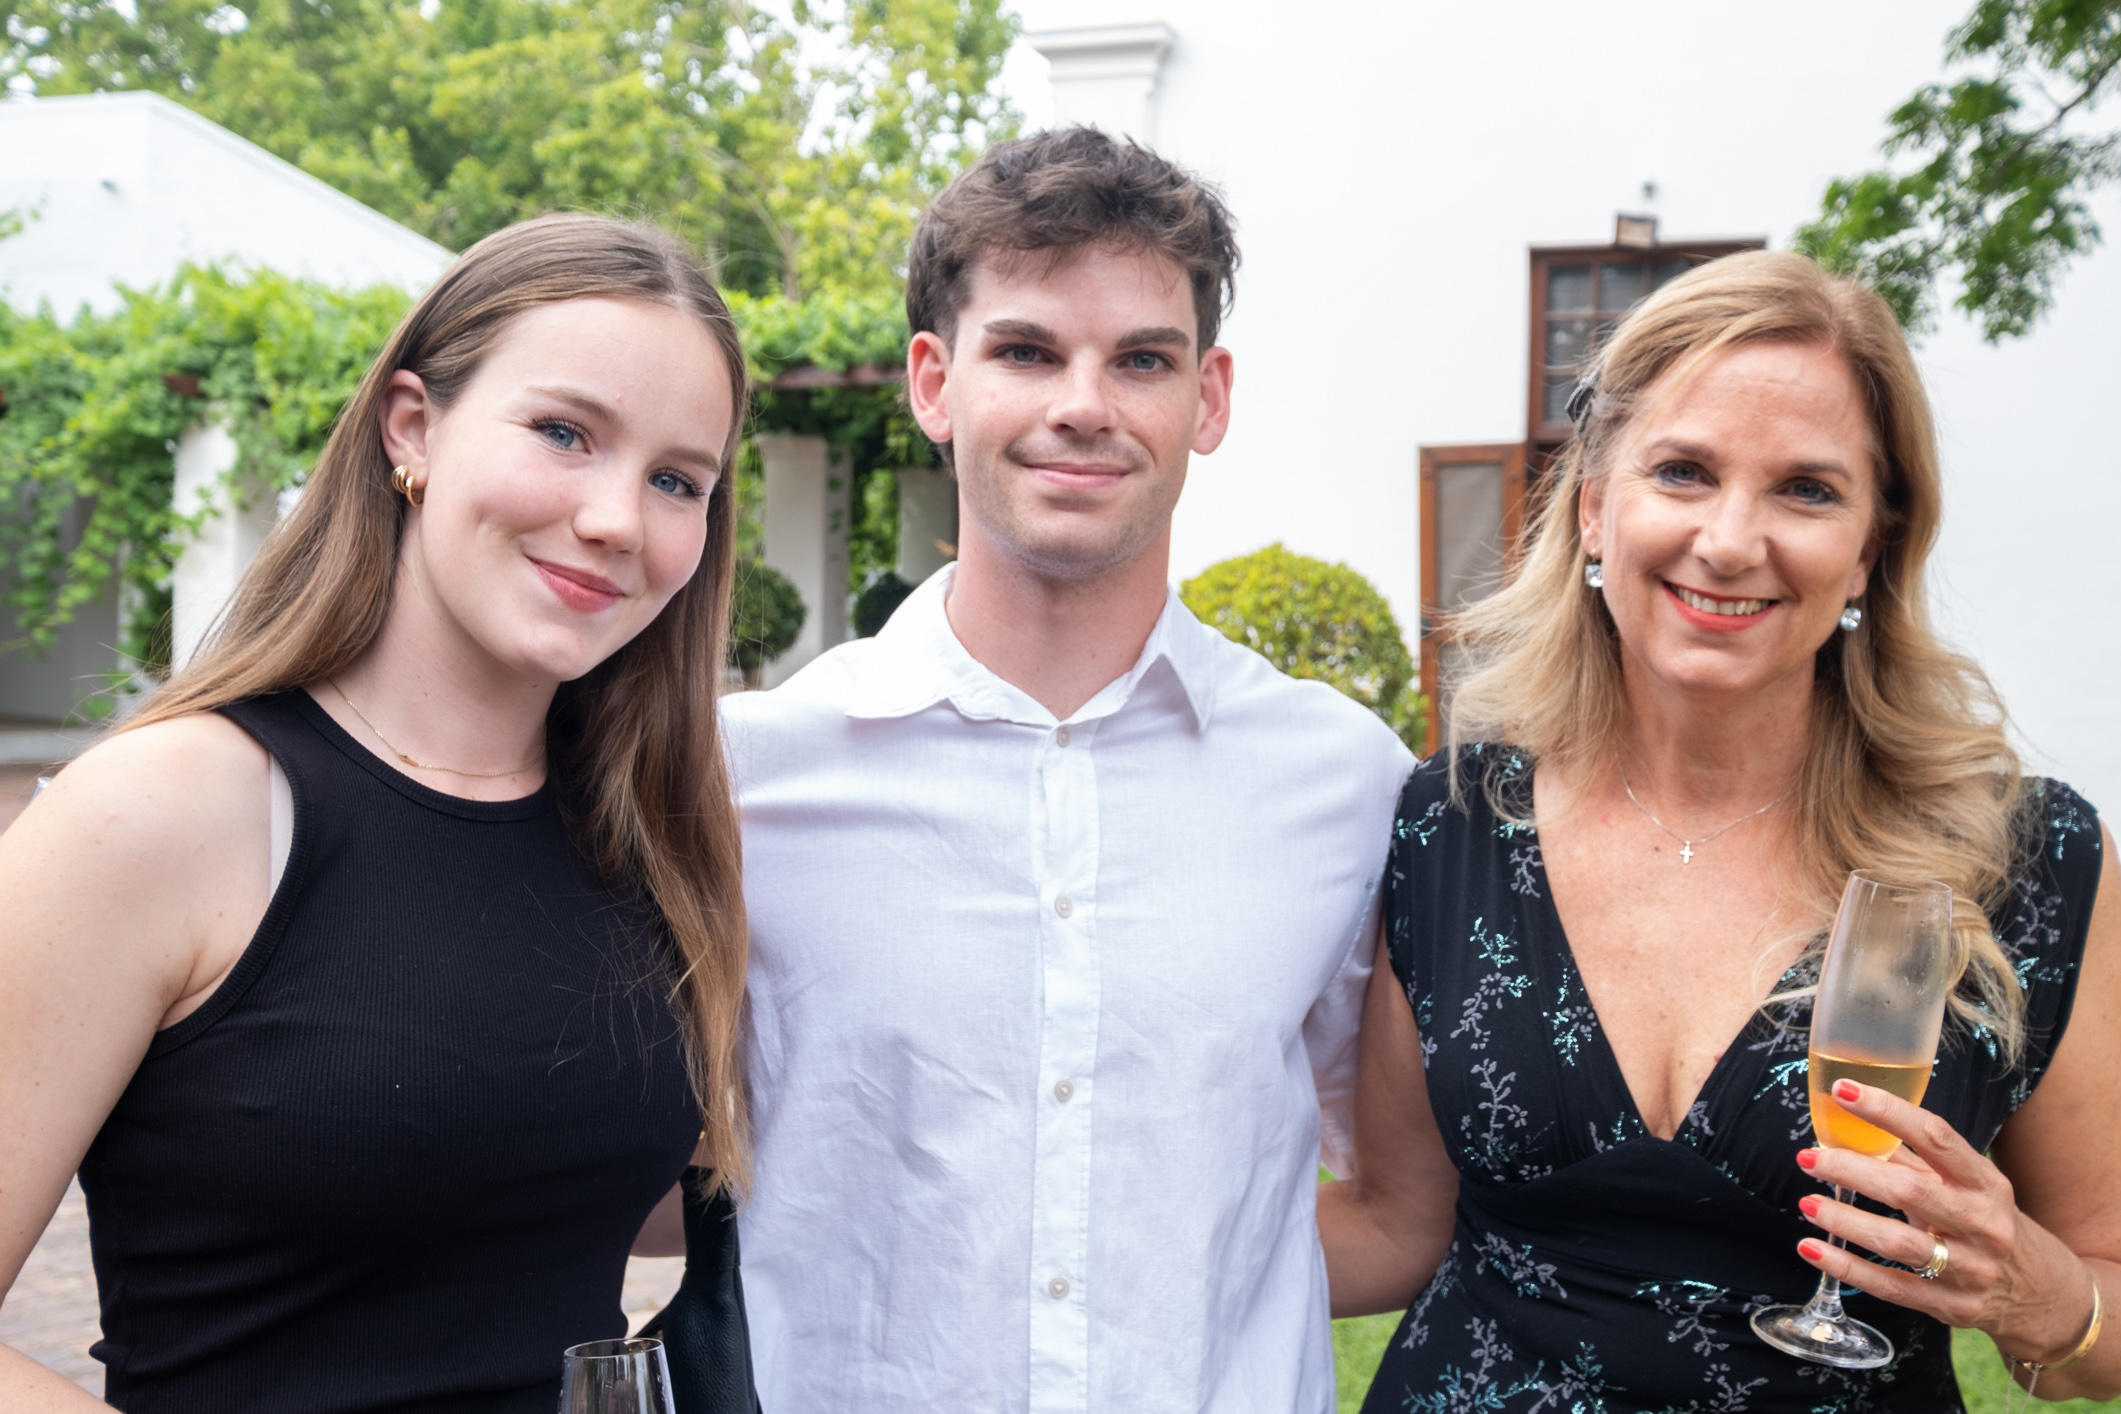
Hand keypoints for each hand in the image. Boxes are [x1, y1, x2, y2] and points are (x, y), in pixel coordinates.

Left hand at [1793, 1077, 2094, 1363]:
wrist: (2044, 1295)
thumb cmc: (1989, 1224)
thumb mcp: (1969, 1188)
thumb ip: (1918, 1162)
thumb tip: (1855, 1129)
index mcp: (1984, 1183)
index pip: (1937, 1137)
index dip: (1888, 1111)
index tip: (1844, 1091)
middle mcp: (1981, 1224)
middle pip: (1911, 1192)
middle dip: (1854, 1171)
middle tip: (1810, 1158)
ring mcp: (1968, 1268)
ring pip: (1899, 1243)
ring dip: (1846, 1222)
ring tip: (1807, 1203)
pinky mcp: (1950, 1306)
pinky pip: (1890, 1286)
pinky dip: (1846, 1266)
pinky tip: (1811, 1249)